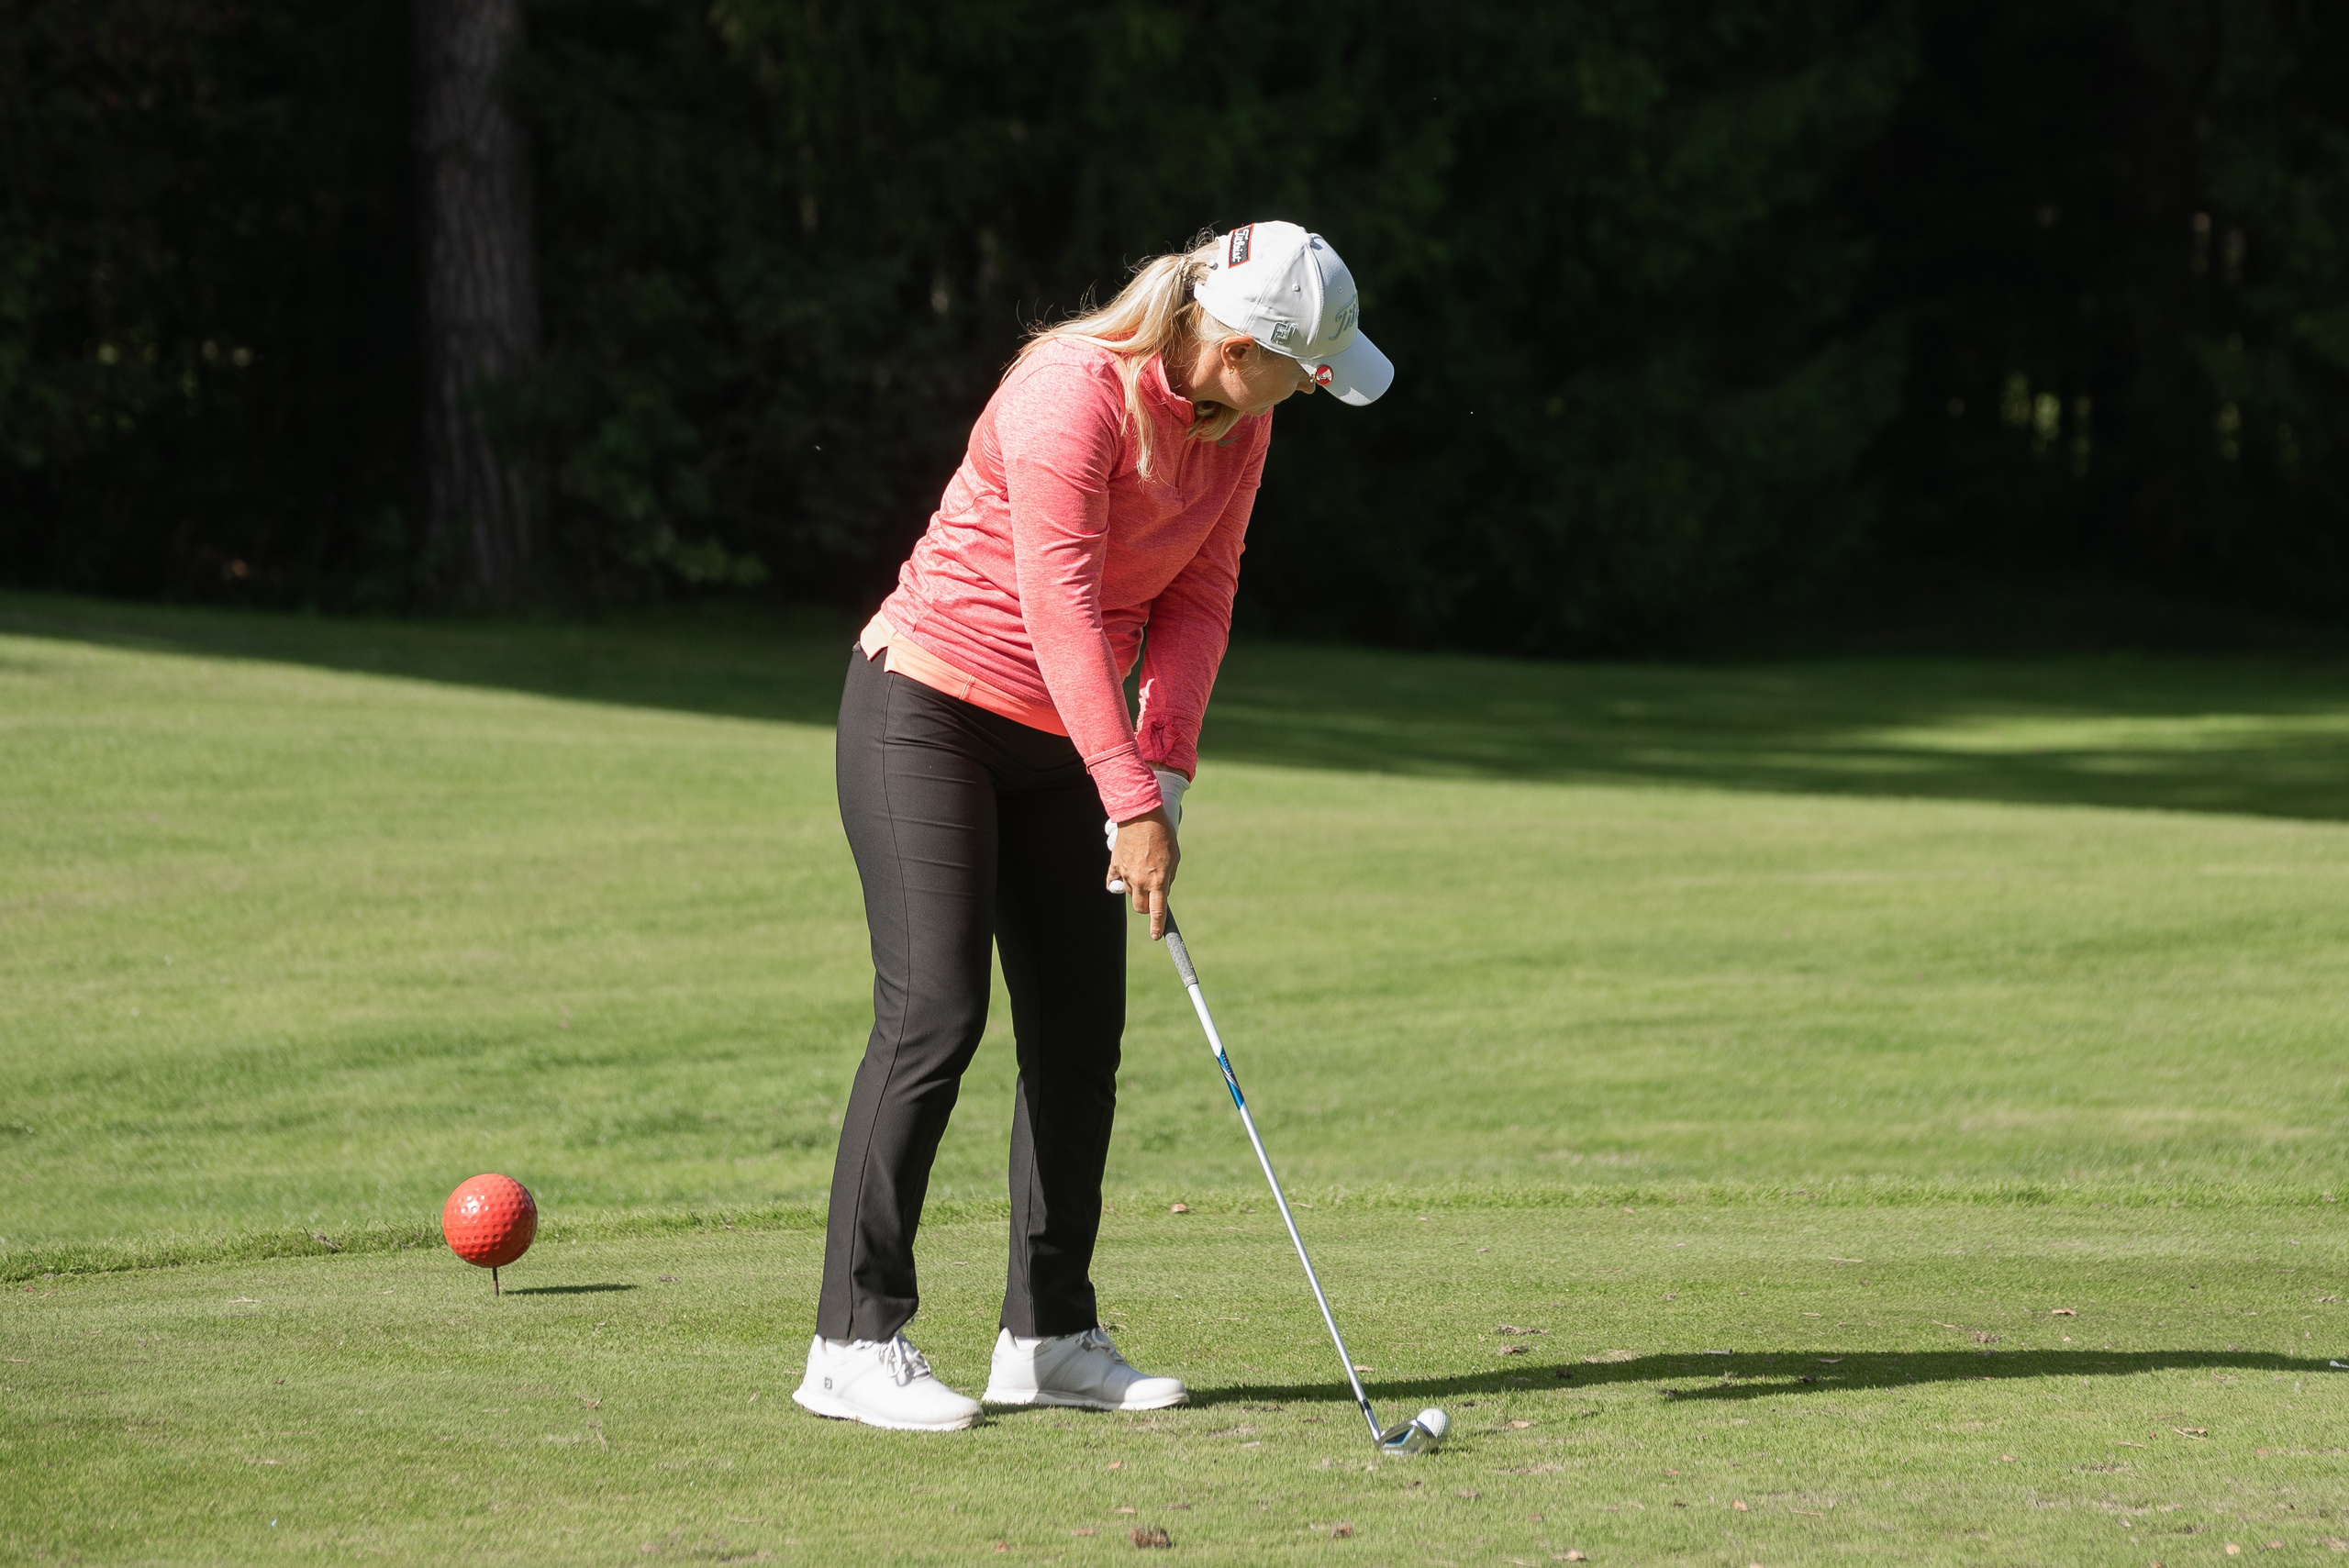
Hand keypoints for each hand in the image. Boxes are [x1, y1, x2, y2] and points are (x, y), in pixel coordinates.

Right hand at [1108, 807, 1179, 939]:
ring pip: (1129, 893)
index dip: (1157, 927)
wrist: (1141, 814)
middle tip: (1151, 895)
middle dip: (1146, 906)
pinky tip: (1123, 875)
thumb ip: (1168, 878)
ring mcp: (1125, 874)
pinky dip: (1117, 882)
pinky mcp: (1114, 865)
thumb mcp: (1174, 857)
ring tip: (1143, 869)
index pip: (1157, 912)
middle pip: (1140, 907)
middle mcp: (1140, 881)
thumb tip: (1162, 892)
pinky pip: (1113, 881)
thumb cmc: (1162, 834)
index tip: (1156, 936)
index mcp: (1158, 880)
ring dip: (1136, 888)